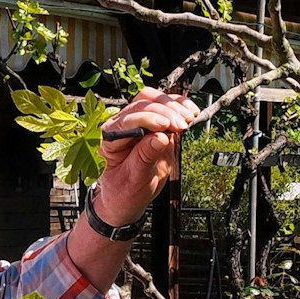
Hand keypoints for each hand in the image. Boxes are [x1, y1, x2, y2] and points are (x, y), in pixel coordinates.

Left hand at [95, 87, 203, 220]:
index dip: (148, 119)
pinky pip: (165, 106)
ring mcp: (138, 123)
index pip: (127, 120)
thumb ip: (145, 157)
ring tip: (188, 118)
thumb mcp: (134, 179)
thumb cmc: (123, 191)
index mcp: (109, 138)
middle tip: (181, 125)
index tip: (166, 126)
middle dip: (165, 112)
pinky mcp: (154, 125)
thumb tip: (161, 138)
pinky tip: (190, 111)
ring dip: (173, 105)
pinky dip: (179, 106)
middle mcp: (122, 126)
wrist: (127, 198)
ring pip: (153, 100)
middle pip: (142, 104)